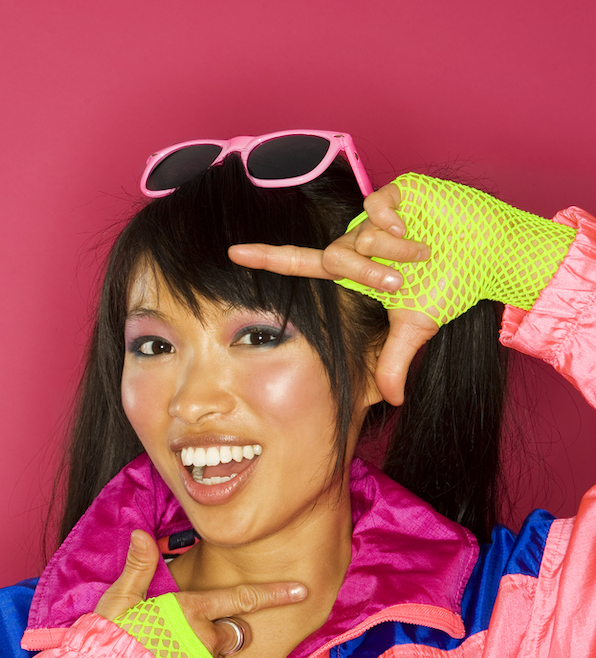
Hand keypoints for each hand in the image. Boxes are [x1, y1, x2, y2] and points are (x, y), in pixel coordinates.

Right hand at [95, 530, 307, 657]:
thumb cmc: (112, 639)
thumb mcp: (120, 599)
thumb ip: (138, 568)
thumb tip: (141, 534)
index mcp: (191, 608)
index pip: (242, 598)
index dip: (274, 594)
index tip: (301, 590)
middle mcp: (205, 636)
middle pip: (234, 632)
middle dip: (222, 633)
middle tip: (186, 638)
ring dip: (203, 657)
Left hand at [226, 181, 437, 405]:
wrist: (491, 256)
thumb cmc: (451, 285)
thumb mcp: (416, 327)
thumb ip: (394, 360)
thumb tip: (392, 400)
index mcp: (354, 267)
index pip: (300, 262)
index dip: (267, 257)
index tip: (232, 252)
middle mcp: (358, 239)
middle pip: (336, 257)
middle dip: (369, 274)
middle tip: (400, 283)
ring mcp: (375, 215)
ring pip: (360, 234)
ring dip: (393, 252)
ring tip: (424, 255)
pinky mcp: (397, 192)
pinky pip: (377, 205)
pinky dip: (395, 223)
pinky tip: (417, 230)